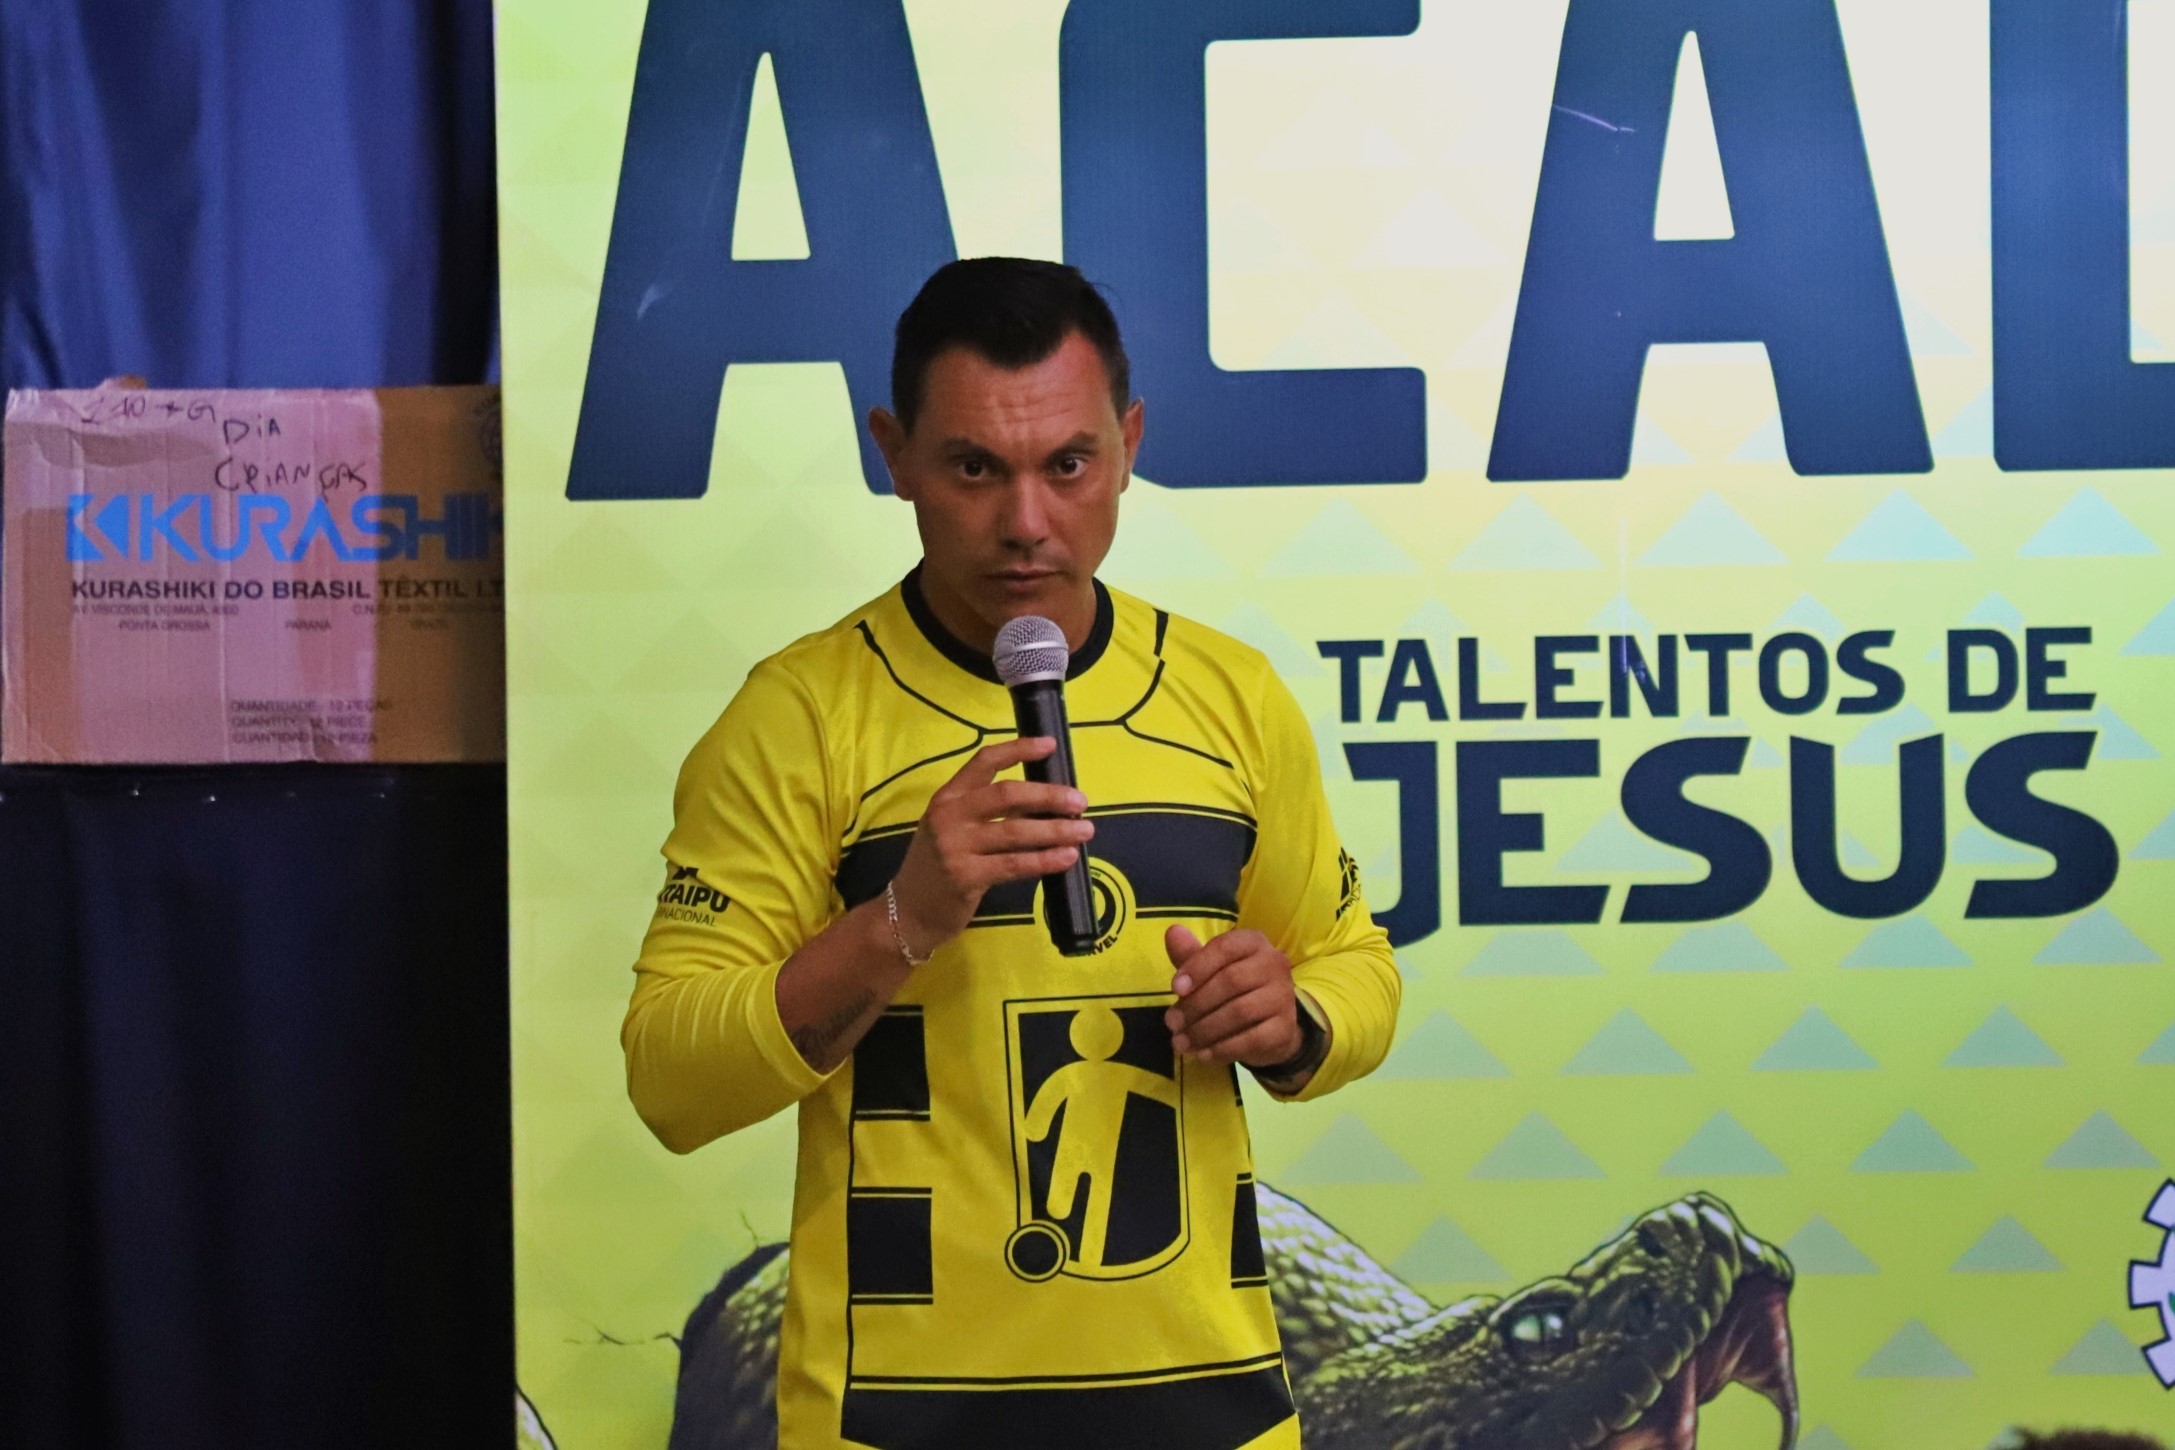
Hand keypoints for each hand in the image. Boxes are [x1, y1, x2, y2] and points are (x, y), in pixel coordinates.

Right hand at [887, 737, 1092, 955]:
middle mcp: (948, 816)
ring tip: (1084, 830)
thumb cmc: (938, 867)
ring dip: (1056, 830)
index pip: (985, 761)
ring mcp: (954, 846)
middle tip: (1080, 802)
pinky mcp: (965, 877)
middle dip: (1049, 795)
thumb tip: (1044, 803)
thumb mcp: (955, 831)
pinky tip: (1066, 858)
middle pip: (1007, 794)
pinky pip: (1014, 865)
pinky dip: (1045, 860)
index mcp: (948, 797)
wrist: (907, 911)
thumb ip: (992, 815)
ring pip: (1016, 831)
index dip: (1019, 750)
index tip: (1050, 745)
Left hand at [1163, 926, 1301, 1066]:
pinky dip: (1223, 1049)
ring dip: (1204, 1030)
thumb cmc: (1233, 989)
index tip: (1174, 988)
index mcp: (1253, 943)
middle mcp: (1274, 964)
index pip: (1225, 947)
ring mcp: (1283, 996)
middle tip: (1171, 1023)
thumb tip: (1172, 933)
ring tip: (1180, 1042)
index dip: (1197, 967)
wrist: (1269, 1025)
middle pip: (1231, 981)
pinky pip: (1252, 1039)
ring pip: (1240, 1012)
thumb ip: (1190, 955)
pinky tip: (1202, 1054)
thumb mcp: (1209, 970)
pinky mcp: (1285, 1027)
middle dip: (1195, 1004)